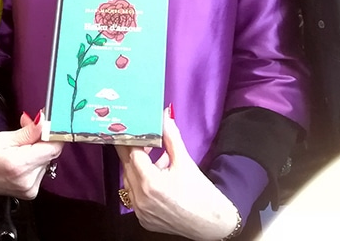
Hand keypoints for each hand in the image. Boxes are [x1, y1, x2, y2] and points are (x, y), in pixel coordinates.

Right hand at [0, 111, 63, 199]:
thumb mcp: (4, 137)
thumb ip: (29, 131)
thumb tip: (45, 121)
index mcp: (20, 165)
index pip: (53, 148)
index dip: (53, 134)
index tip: (48, 124)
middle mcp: (27, 180)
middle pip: (50, 154)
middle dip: (41, 139)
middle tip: (27, 130)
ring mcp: (29, 189)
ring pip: (46, 161)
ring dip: (38, 150)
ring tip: (20, 146)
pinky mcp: (29, 192)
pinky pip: (41, 170)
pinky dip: (34, 161)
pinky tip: (22, 158)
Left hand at [116, 108, 239, 240]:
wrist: (211, 224)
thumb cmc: (201, 192)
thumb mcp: (185, 161)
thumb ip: (171, 137)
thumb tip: (165, 115)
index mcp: (150, 183)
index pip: (133, 154)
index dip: (134, 140)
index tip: (134, 128)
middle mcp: (141, 199)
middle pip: (127, 168)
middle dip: (132, 152)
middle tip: (138, 138)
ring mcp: (140, 212)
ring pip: (129, 182)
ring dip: (137, 168)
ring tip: (154, 159)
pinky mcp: (143, 220)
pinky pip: (135, 197)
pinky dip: (141, 185)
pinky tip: (155, 178)